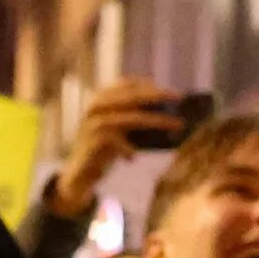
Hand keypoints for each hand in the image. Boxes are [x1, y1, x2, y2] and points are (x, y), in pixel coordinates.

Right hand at [49, 77, 182, 214]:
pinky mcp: (93, 141)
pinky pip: (118, 142)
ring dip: (157, 121)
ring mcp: (94, 123)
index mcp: (100, 98)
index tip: (170, 90)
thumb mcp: (120, 128)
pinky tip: (132, 158)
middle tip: (179, 97)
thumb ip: (135, 115)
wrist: (79, 173)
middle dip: (158, 95)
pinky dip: (128, 150)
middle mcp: (96, 107)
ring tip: (177, 125)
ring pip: (132, 118)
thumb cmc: (104, 149)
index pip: (128, 84)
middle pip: (133, 96)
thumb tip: (168, 106)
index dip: (150, 85)